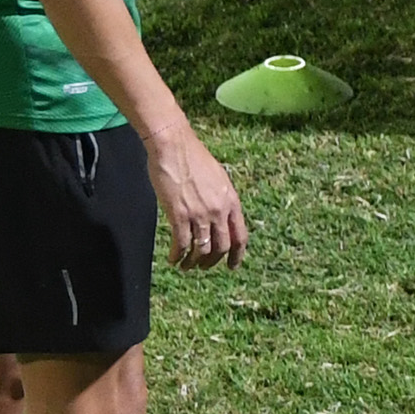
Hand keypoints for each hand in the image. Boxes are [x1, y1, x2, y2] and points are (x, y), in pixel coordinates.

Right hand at [144, 121, 246, 268]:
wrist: (174, 146)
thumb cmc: (194, 158)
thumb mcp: (219, 179)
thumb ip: (222, 200)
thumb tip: (221, 216)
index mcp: (232, 202)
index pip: (241, 236)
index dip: (237, 255)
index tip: (233, 266)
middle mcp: (219, 211)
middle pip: (222, 247)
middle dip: (213, 261)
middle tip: (204, 267)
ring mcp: (200, 214)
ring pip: (202, 249)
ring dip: (194, 262)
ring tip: (187, 267)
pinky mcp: (179, 214)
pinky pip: (182, 243)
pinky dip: (178, 255)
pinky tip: (173, 259)